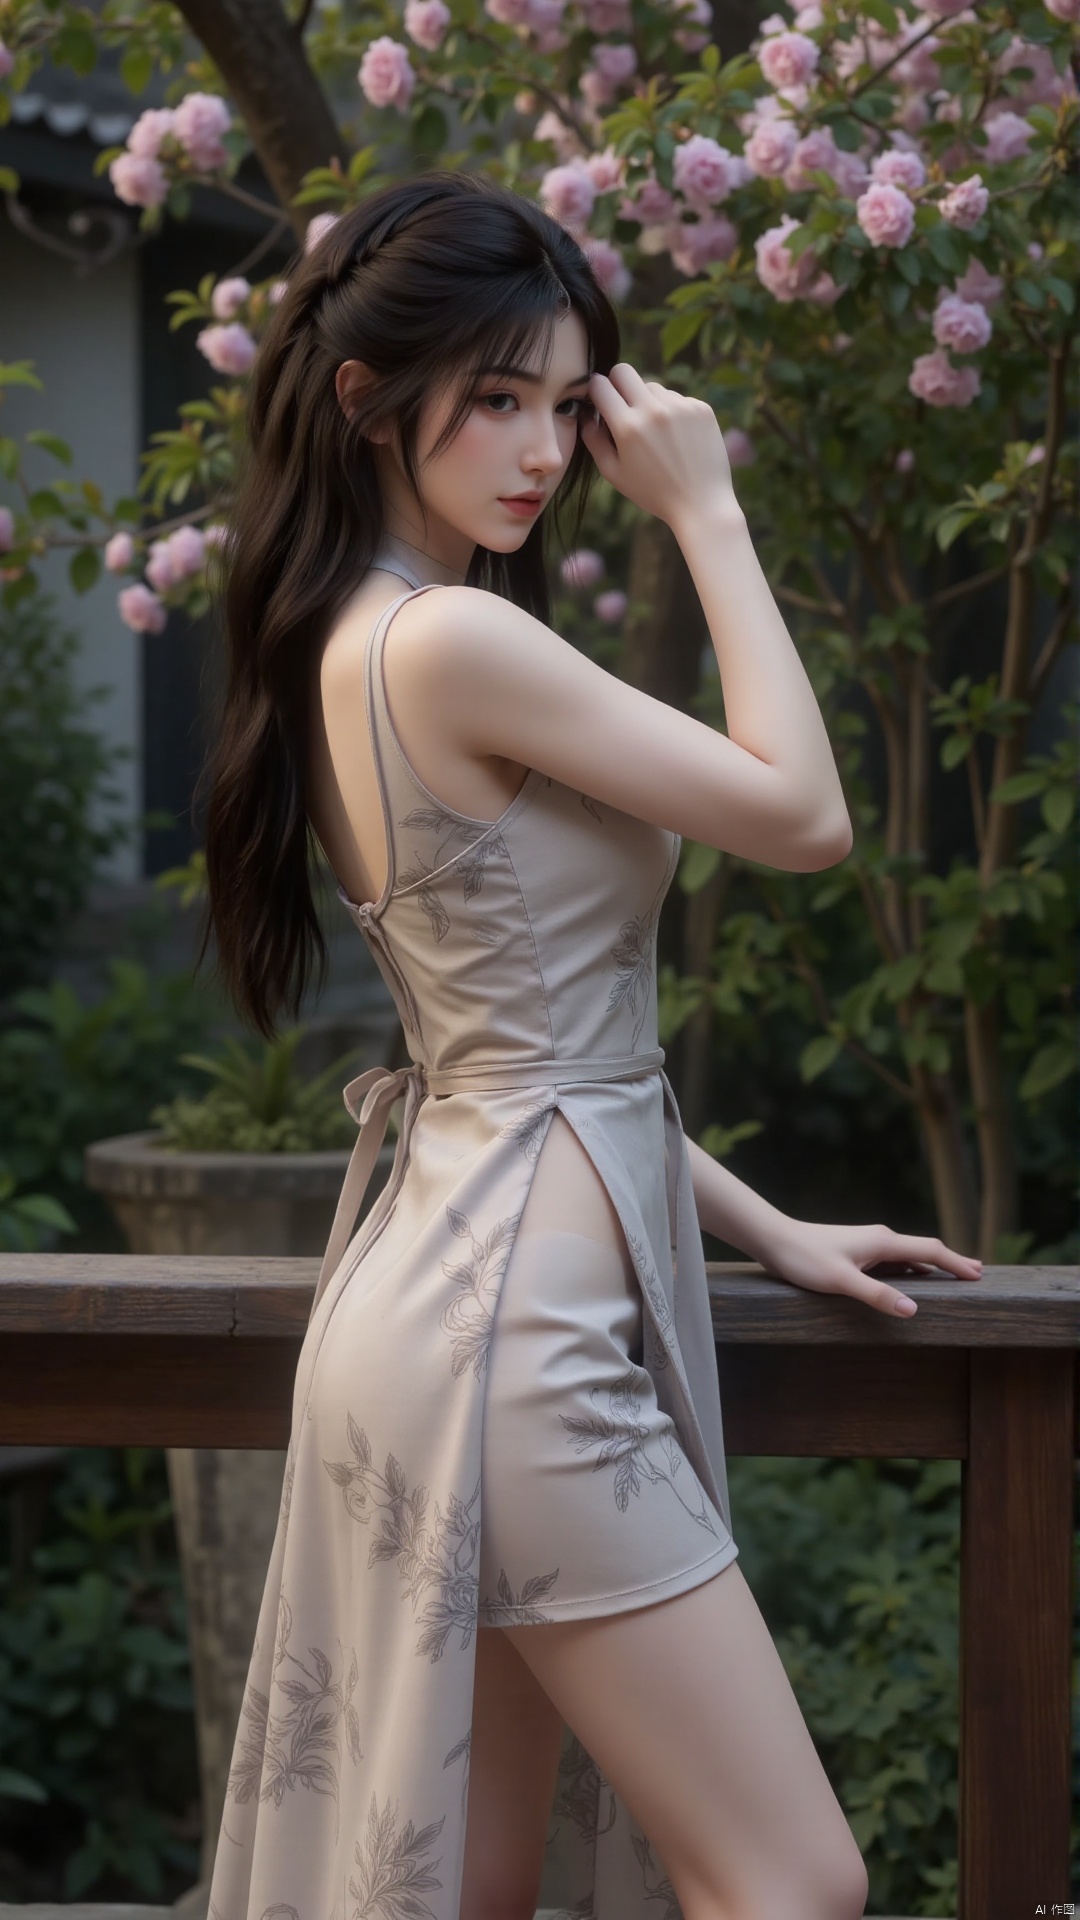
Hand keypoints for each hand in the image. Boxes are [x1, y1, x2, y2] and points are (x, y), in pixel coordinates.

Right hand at [581, 363, 734, 527]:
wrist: (701, 503)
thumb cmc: (653, 492)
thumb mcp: (614, 474)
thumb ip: (594, 441)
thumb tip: (585, 414)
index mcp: (628, 427)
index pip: (600, 385)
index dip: (595, 390)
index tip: (598, 400)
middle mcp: (653, 410)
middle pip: (624, 371)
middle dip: (617, 383)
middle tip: (622, 404)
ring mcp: (680, 406)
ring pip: (652, 387)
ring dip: (648, 402)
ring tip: (656, 434)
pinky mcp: (700, 408)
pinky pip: (677, 398)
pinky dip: (672, 412)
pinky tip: (678, 439)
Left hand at [758, 1218, 982, 1316]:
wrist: (774, 1238)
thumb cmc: (804, 1259)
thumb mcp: (841, 1281)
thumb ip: (876, 1295)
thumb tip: (913, 1309)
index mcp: (883, 1242)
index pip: (930, 1250)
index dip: (956, 1263)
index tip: (979, 1275)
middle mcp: (880, 1238)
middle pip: (925, 1249)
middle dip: (951, 1261)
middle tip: (977, 1272)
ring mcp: (868, 1244)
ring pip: (909, 1254)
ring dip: (932, 1265)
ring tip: (951, 1276)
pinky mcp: (856, 1251)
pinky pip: (894, 1260)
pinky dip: (911, 1268)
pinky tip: (911, 1278)